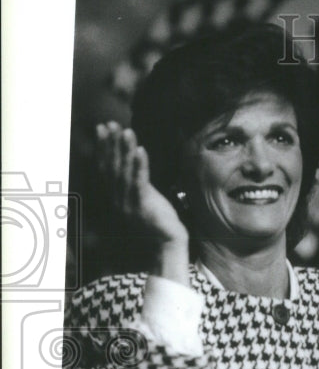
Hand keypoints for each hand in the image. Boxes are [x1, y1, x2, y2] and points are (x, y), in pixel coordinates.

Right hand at [96, 121, 189, 280]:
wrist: (166, 244)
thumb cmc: (157, 220)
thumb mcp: (141, 199)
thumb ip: (134, 183)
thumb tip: (131, 162)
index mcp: (115, 197)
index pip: (105, 167)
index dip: (104, 147)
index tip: (102, 128)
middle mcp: (117, 199)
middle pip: (111, 167)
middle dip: (110, 144)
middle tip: (108, 124)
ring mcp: (129, 203)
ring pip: (124, 172)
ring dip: (124, 150)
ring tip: (126, 131)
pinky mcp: (143, 206)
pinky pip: (140, 182)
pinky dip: (140, 165)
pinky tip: (141, 150)